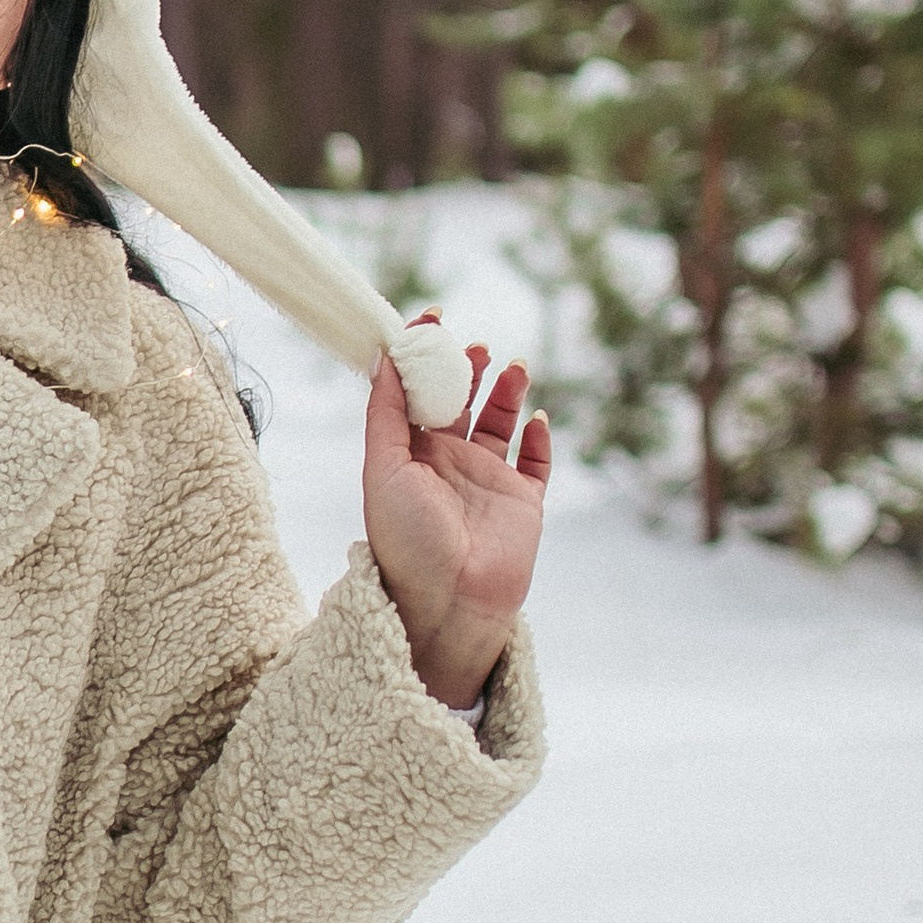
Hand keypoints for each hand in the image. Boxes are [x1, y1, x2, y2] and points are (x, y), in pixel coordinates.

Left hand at [361, 319, 550, 709]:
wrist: (448, 602)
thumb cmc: (406, 541)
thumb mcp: (383, 468)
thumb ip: (385, 413)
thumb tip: (385, 356)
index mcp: (410, 457)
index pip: (416, 396)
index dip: (423, 359)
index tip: (432, 320)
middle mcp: (448, 466)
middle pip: (460, 402)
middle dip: (466, 369)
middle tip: (473, 346)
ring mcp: (488, 483)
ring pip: (501, 423)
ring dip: (506, 392)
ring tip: (510, 366)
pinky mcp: (523, 503)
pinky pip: (536, 462)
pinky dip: (539, 437)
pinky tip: (536, 418)